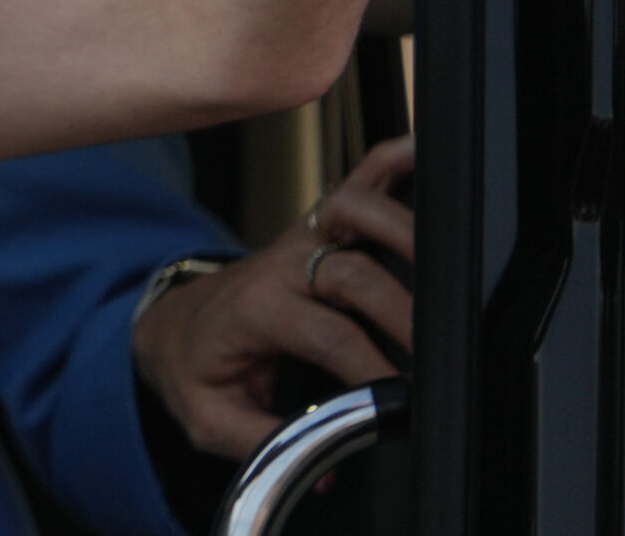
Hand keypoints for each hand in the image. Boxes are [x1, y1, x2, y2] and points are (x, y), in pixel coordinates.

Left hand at [132, 135, 415, 459]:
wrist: (170, 322)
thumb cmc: (194, 367)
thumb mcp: (208, 416)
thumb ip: (261, 440)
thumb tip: (324, 466)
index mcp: (255, 310)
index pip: (327, 336)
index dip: (372, 368)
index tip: (404, 399)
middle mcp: (282, 265)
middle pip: (353, 273)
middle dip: (405, 310)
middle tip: (447, 347)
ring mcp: (302, 238)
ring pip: (354, 210)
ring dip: (404, 227)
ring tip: (454, 260)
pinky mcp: (318, 224)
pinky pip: (356, 179)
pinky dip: (393, 163)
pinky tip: (428, 160)